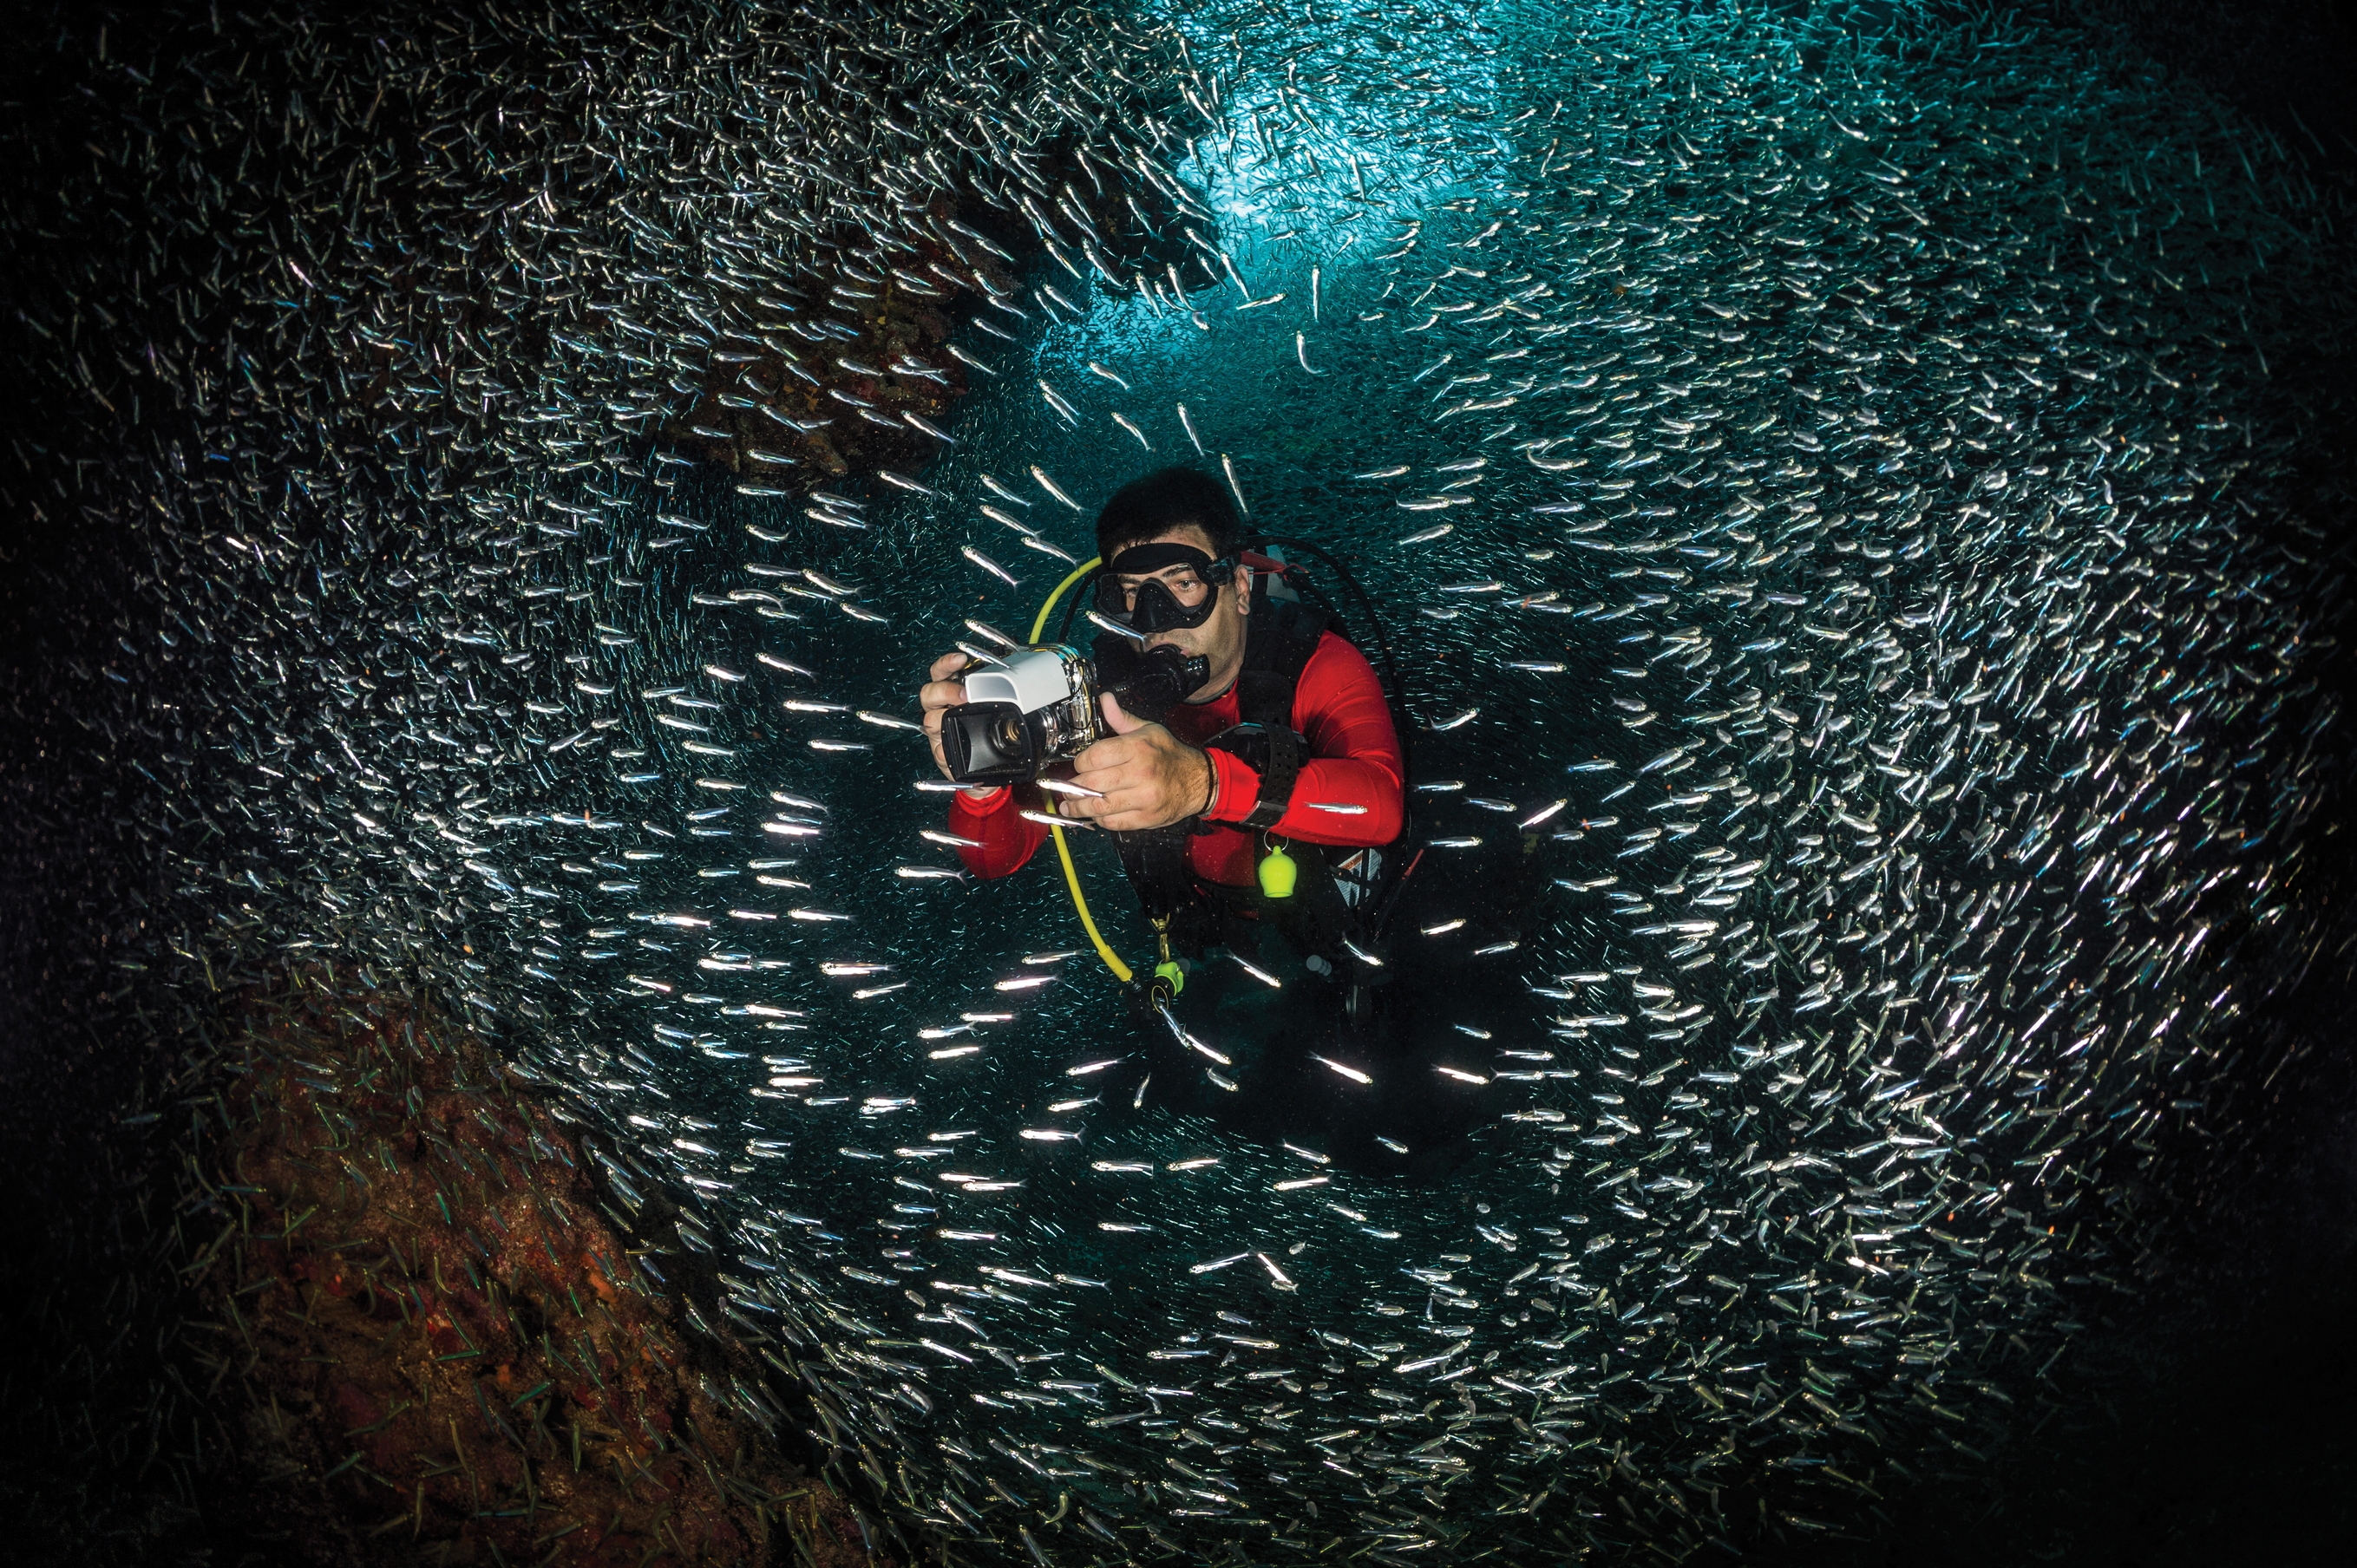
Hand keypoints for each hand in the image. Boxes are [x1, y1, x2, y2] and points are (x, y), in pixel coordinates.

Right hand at [919, 652, 996, 795]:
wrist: (983, 773)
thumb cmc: (988, 739)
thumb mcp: (997, 715)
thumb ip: (1002, 702)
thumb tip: (1023, 691)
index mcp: (953, 695)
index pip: (941, 674)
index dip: (947, 664)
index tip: (960, 658)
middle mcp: (942, 710)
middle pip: (929, 692)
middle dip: (945, 689)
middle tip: (963, 694)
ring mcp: (939, 731)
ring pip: (930, 717)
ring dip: (943, 717)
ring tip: (960, 715)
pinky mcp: (941, 752)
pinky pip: (938, 749)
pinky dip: (943, 749)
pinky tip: (950, 748)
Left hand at [1065, 691, 1214, 832]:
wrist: (1199, 781)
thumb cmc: (1170, 754)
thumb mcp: (1148, 730)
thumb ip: (1121, 719)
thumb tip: (1105, 700)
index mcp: (1138, 748)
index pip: (1094, 757)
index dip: (1079, 762)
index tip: (1078, 765)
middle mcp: (1141, 773)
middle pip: (1091, 783)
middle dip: (1072, 787)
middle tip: (1066, 787)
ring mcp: (1144, 798)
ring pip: (1099, 806)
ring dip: (1078, 807)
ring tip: (1069, 805)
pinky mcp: (1146, 817)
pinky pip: (1113, 822)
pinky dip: (1099, 819)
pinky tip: (1093, 814)